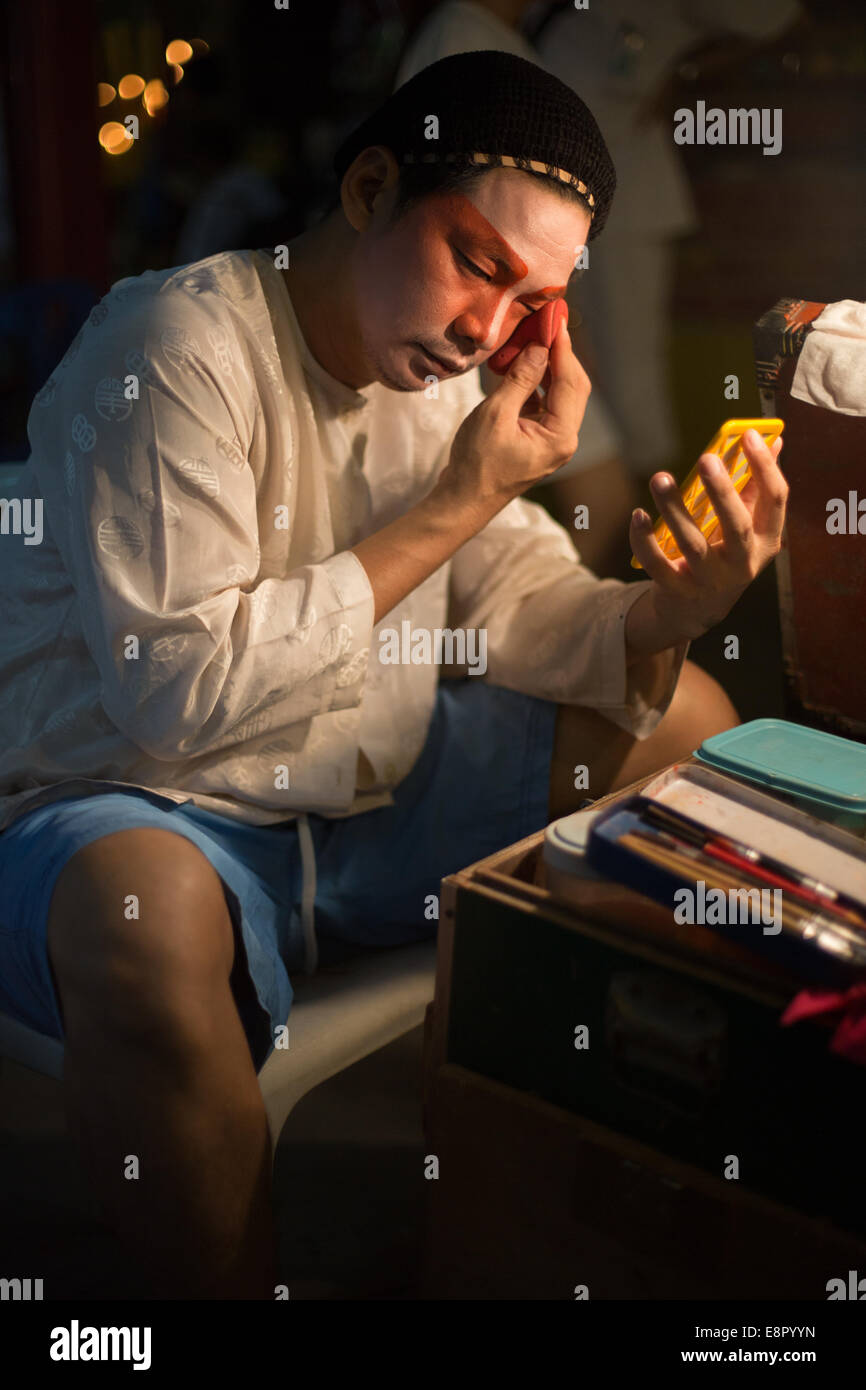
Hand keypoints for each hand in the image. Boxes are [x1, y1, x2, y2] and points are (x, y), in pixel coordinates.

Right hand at [439, 320, 590, 512]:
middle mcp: (564, 439)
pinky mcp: (539, 439)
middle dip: (560, 354)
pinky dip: (535, 384)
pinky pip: (545, 404)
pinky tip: (520, 367)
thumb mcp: (495, 415)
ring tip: (532, 341)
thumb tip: (538, 348)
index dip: (562, 348)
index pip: (570, 382)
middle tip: (546, 324)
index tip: (554, 319)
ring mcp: (553, 441)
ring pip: (560, 394)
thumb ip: (520, 380)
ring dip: (547, 367)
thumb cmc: (476, 464)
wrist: (463, 499)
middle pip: (573, 386)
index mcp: (560, 437)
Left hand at [629, 429, 787, 642]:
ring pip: (692, 544)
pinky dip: (645, 540)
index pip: (775, 500)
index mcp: (766, 539)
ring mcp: (711, 580)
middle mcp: (744, 562)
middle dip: (722, 491)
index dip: (765, 466)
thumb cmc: (725, 554)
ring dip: (674, 509)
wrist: (697, 609)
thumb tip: (772, 440)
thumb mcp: (747, 526)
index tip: (748, 435)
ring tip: (659, 478)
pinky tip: (638, 514)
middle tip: (706, 458)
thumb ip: (755, 486)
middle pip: (737, 525)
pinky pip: (659, 564)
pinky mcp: (678, 590)